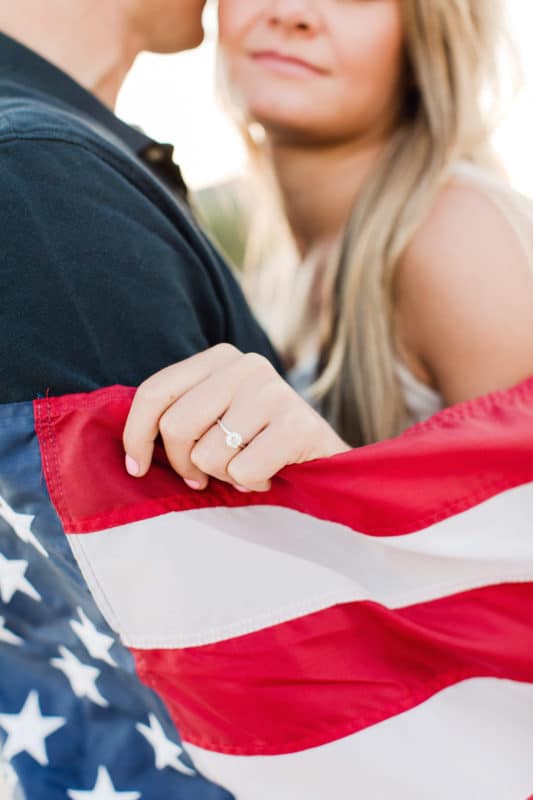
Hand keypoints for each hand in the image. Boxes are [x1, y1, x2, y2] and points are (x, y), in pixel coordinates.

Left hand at [123, 344, 349, 491]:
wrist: (326, 459)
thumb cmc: (258, 443)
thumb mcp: (215, 417)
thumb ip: (178, 417)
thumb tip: (130, 453)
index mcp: (220, 357)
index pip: (155, 393)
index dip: (136, 436)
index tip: (137, 468)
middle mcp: (246, 365)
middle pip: (176, 426)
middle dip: (184, 464)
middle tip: (203, 475)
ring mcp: (274, 391)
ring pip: (208, 454)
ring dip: (224, 476)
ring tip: (247, 466)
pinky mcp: (298, 423)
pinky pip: (242, 471)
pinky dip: (252, 484)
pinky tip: (270, 473)